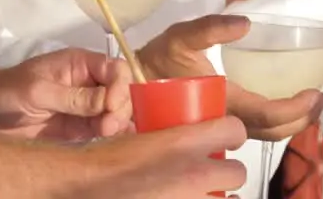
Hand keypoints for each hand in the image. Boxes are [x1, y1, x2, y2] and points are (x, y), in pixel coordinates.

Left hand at [0, 48, 131, 140]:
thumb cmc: (8, 91)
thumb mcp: (38, 91)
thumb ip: (73, 97)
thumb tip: (107, 101)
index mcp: (81, 64)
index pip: (115, 69)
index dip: (120, 85)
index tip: (112, 104)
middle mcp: (89, 83)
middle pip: (121, 91)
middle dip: (121, 106)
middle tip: (108, 124)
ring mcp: (86, 106)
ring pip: (116, 111)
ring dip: (118, 121)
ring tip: (106, 132)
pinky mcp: (81, 126)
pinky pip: (104, 128)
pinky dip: (115, 132)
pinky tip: (119, 137)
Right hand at [77, 115, 248, 197]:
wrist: (84, 187)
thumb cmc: (105, 164)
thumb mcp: (144, 136)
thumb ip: (170, 138)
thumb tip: (184, 136)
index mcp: (185, 144)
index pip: (235, 130)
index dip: (232, 133)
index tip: (227, 136)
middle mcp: (194, 175)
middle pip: (238, 171)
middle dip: (228, 171)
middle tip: (214, 171)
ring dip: (221, 195)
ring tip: (208, 193)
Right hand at [138, 14, 322, 140]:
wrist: (129, 85)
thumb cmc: (157, 59)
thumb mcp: (181, 36)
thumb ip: (211, 28)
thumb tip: (245, 23)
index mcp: (221, 102)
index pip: (268, 115)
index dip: (297, 108)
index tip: (317, 92)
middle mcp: (223, 121)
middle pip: (273, 133)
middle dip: (303, 119)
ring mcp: (219, 128)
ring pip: (264, 136)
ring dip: (292, 123)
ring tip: (311, 104)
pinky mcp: (217, 125)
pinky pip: (254, 132)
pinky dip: (276, 124)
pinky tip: (285, 108)